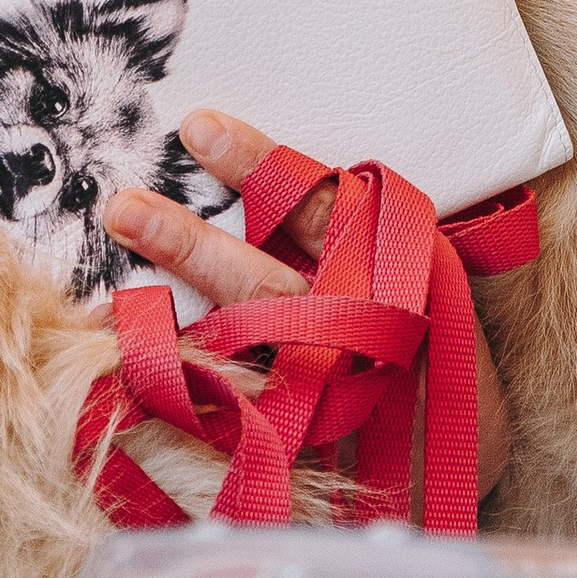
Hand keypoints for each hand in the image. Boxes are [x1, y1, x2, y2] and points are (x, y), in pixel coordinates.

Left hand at [103, 105, 512, 497]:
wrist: (468, 447)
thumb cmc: (432, 332)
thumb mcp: (419, 265)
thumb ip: (354, 223)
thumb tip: (250, 158)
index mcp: (397, 271)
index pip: (324, 206)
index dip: (261, 166)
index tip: (198, 130)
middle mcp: (364, 332)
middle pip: (268, 286)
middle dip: (193, 248)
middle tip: (126, 209)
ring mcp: (333, 394)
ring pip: (245, 357)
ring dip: (169, 328)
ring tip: (108, 304)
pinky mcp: (309, 442)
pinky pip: (237, 415)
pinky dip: (182, 390)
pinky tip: (128, 366)